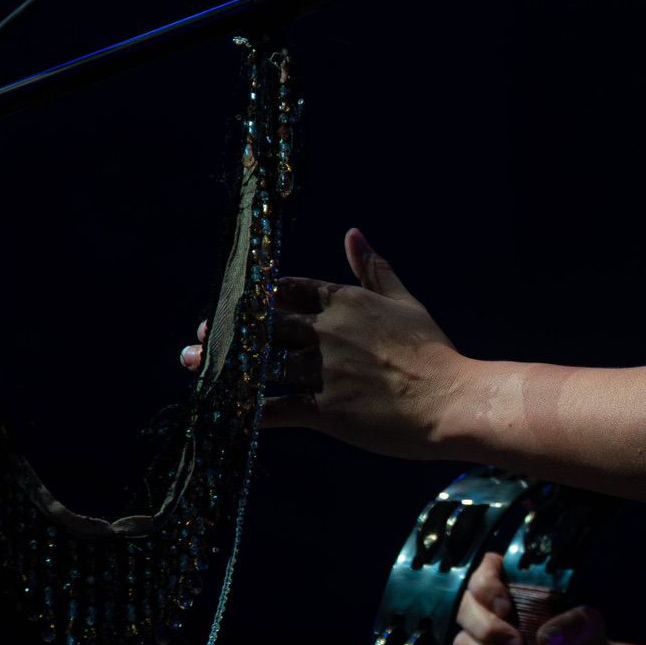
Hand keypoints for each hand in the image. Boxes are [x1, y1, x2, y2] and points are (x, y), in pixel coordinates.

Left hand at [183, 228, 465, 458]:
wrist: (451, 400)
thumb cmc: (432, 353)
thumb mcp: (404, 303)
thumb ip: (374, 270)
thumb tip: (353, 233)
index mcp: (345, 302)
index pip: (286, 289)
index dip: (258, 295)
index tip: (238, 303)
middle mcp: (328, 331)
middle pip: (263, 323)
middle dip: (228, 328)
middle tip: (199, 336)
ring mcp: (324, 369)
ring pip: (260, 364)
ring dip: (222, 365)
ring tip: (194, 367)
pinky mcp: (325, 409)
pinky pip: (275, 408)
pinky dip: (246, 410)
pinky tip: (224, 411)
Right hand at [453, 550, 607, 644]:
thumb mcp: (590, 629)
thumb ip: (578, 623)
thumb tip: (547, 635)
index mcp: (513, 589)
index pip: (484, 573)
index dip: (485, 586)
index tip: (506, 606)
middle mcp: (490, 613)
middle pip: (464, 609)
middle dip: (487, 629)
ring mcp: (481, 644)